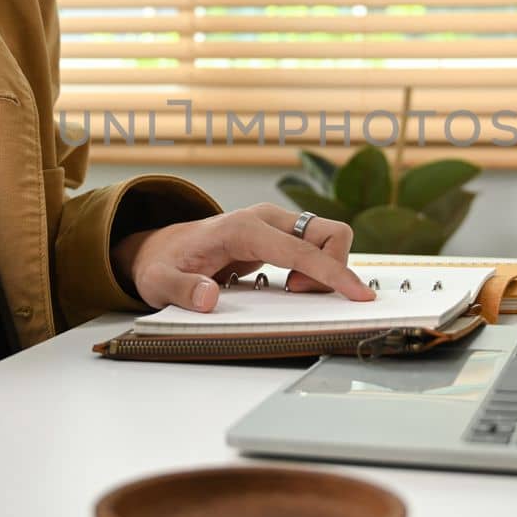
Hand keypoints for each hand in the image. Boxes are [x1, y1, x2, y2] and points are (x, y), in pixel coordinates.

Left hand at [112, 203, 376, 311]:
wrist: (160, 248)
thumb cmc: (163, 262)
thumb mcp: (159, 281)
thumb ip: (181, 289)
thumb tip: (208, 297)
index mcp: (243, 228)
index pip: (301, 249)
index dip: (333, 272)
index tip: (358, 293)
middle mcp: (265, 219)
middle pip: (328, 233)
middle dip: (331, 268)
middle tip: (296, 293)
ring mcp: (275, 225)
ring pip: (328, 237)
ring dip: (325, 268)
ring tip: (291, 290)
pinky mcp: (280, 235)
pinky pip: (317, 246)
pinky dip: (318, 268)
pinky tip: (293, 285)